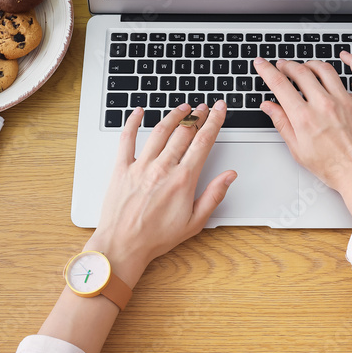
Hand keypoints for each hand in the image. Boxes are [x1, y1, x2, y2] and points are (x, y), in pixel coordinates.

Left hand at [84, 102, 236, 285]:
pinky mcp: (122, 167)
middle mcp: (163, 168)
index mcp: (183, 180)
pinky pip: (127, 138)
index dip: (214, 122)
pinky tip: (139, 111)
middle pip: (184, 132)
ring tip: (184, 107)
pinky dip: (133, 121)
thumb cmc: (157, 237)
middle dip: (198, 116)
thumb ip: (214, 196)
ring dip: (174, 115)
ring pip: (160, 131)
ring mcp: (141, 165)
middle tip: (204, 107)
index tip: (220, 110)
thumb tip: (229, 176)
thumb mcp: (195, 223)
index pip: (203, 142)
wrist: (123, 246)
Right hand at [255, 53, 351, 221]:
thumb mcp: (299, 150)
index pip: (280, 85)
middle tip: (282, 65)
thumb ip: (282, 124)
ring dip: (311, 64)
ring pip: (325, 69)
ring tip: (305, 66)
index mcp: (304, 117)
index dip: (267, 70)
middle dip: (287, 65)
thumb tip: (269, 107)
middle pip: (301, 72)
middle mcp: (324, 104)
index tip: (261, 63)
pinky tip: (345, 56)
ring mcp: (345, 101)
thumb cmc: (334, 168)